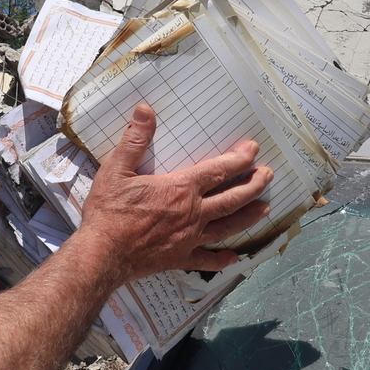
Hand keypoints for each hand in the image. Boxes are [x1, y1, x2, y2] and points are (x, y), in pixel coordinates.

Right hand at [77, 103, 271, 281]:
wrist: (101, 254)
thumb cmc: (108, 212)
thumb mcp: (116, 169)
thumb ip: (135, 140)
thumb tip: (145, 110)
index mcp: (180, 189)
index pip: (218, 171)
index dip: (238, 159)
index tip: (253, 150)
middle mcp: (192, 213)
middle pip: (232, 198)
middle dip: (254, 185)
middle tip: (268, 176)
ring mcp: (189, 238)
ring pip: (227, 227)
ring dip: (248, 217)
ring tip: (265, 209)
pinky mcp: (180, 259)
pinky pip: (207, 260)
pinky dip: (223, 259)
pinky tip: (235, 257)